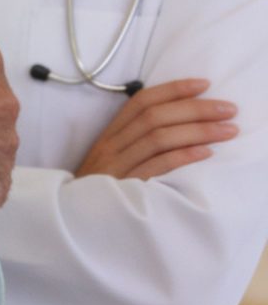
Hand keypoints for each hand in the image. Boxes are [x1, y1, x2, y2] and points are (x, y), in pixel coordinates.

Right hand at [75, 78, 238, 180]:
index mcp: (111, 133)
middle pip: (154, 117)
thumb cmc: (102, 186)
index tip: (204, 84)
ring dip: (198, 131)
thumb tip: (177, 121)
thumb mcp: (113, 157)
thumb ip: (136, 139)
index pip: (141, 102)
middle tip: (229, 109)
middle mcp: (112, 145)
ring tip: (228, 130)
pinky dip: (182, 157)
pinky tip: (206, 153)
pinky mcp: (125, 186)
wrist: (76, 220)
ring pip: (158, 138)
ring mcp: (117, 165)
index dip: (173, 90)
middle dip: (195, 109)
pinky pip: (156, 167)